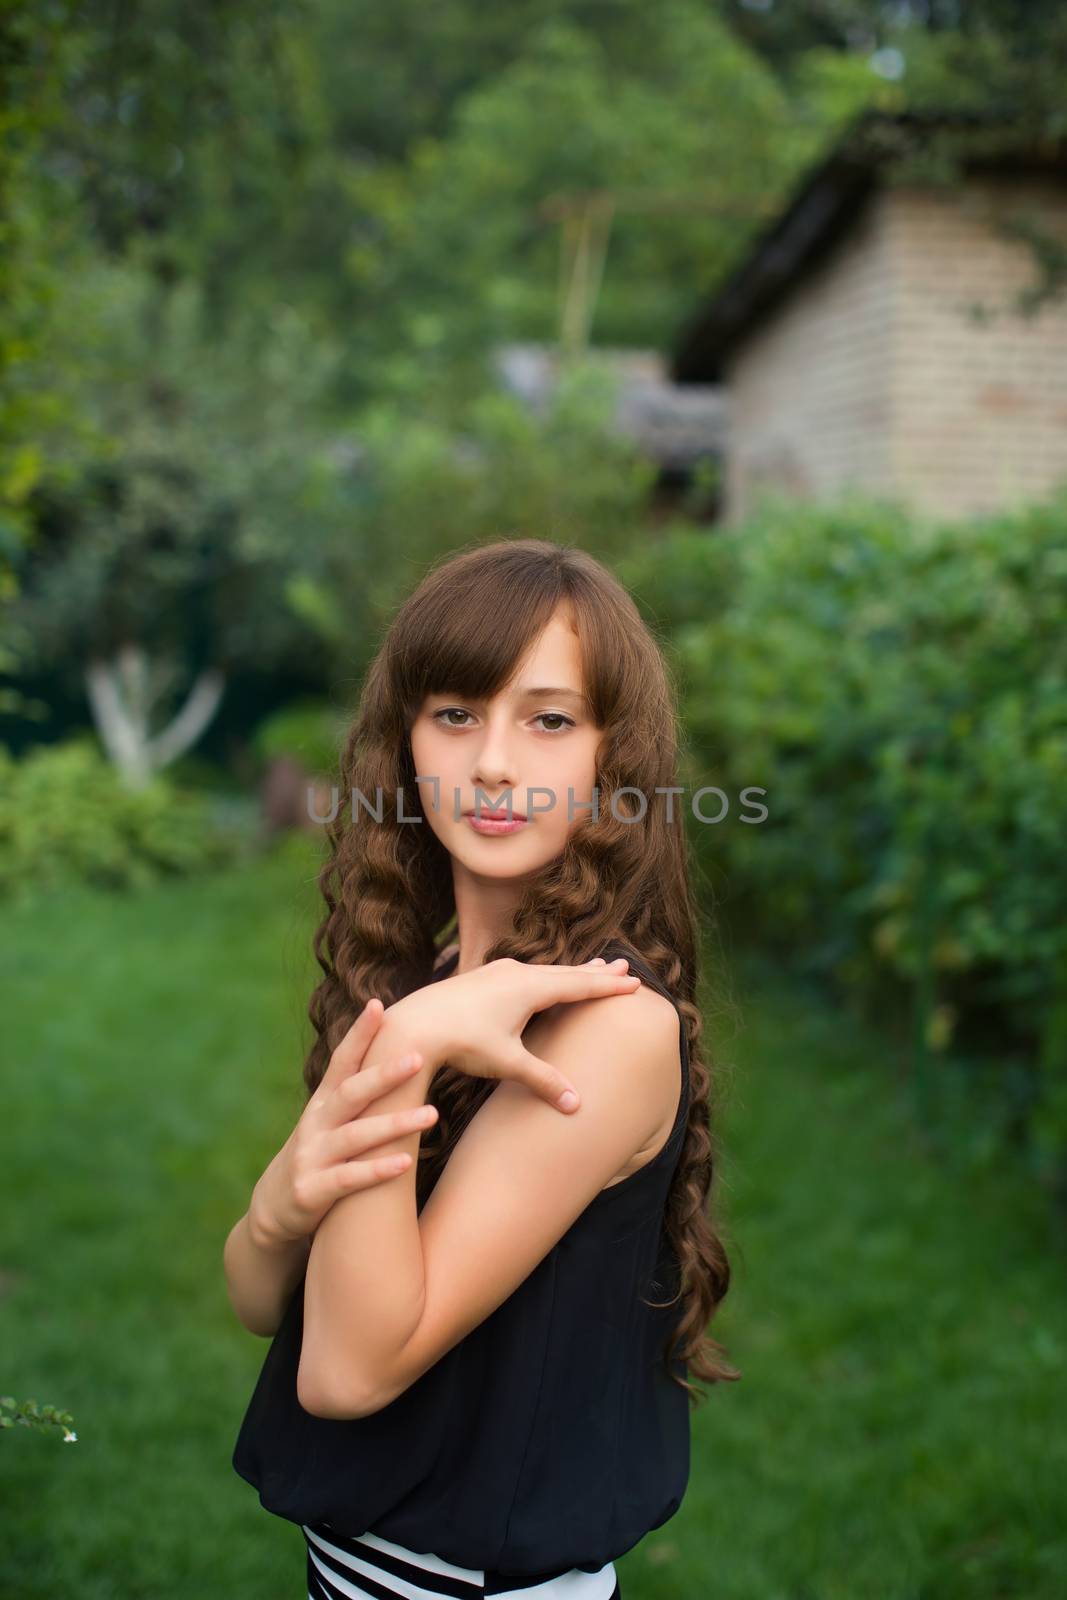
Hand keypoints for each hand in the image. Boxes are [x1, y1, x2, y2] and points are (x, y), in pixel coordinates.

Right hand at [248, 999, 439, 1247]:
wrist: (273, 1211)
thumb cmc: (316, 1158)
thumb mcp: (329, 1123)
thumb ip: (355, 1095)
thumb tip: (396, 1055)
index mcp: (322, 1104)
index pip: (340, 1062)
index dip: (358, 1034)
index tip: (377, 1005)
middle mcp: (315, 1125)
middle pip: (351, 1093)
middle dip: (384, 1074)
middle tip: (419, 1057)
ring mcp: (311, 1158)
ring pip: (355, 1136)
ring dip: (394, 1124)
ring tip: (432, 1114)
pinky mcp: (310, 1192)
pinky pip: (348, 1179)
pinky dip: (376, 1170)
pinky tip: (405, 1163)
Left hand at [397, 954, 641, 1113]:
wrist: (413, 1024)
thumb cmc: (462, 1042)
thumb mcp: (506, 1062)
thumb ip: (543, 1080)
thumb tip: (577, 1105)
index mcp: (530, 988)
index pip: (580, 985)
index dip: (608, 986)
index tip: (635, 982)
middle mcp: (517, 973)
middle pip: (567, 972)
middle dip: (597, 972)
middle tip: (624, 965)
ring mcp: (498, 972)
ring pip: (546, 970)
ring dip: (572, 971)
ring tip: (592, 966)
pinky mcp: (482, 978)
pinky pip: (527, 973)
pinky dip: (547, 975)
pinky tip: (543, 979)